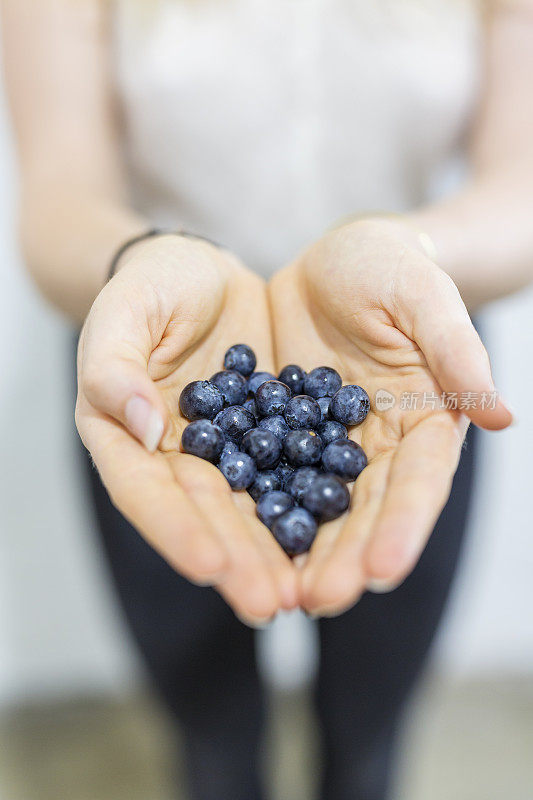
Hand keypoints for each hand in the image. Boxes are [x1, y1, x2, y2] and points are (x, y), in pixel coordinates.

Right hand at [76, 235, 297, 625]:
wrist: (207, 272)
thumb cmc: (151, 286)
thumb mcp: (123, 312)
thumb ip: (116, 367)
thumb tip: (143, 426)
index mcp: (127, 439)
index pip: (146, 491)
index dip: (174, 529)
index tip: (208, 565)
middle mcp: (180, 460)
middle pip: (207, 516)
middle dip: (239, 562)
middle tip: (270, 603)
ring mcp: (234, 453)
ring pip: (258, 507)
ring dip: (285, 552)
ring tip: (316, 592)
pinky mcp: (280, 436)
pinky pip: (301, 471)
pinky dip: (320, 503)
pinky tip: (349, 536)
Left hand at [269, 219, 511, 616]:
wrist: (332, 259)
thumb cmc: (389, 265)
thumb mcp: (421, 294)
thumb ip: (454, 349)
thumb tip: (501, 417)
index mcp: (424, 419)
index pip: (420, 480)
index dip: (405, 524)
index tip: (385, 568)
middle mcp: (377, 446)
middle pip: (365, 510)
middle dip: (344, 556)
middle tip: (319, 600)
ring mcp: (324, 446)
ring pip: (313, 507)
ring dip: (297, 552)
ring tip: (276, 597)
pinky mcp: (277, 436)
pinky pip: (263, 477)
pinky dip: (252, 513)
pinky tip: (232, 546)